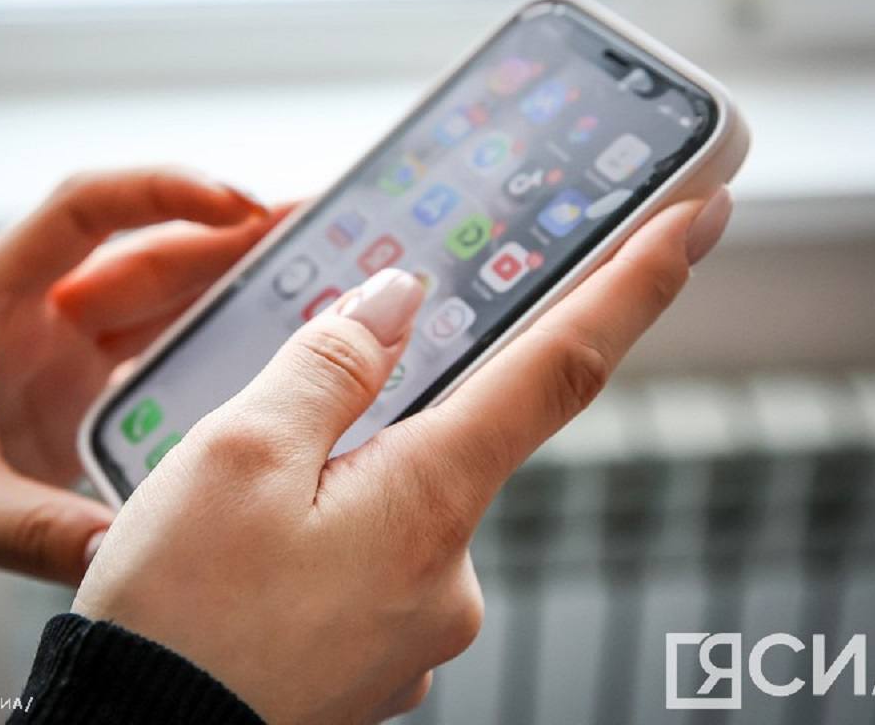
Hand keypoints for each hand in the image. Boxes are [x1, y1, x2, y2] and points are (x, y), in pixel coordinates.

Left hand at [0, 168, 285, 622]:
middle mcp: (32, 315)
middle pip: (145, 253)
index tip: (237, 205)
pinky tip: (276, 348)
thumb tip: (131, 551)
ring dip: (237, 282)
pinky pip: (162, 353)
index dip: (160, 193)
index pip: (80, 212)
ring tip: (323, 272)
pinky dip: (218, 341)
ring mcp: (61, 354)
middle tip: (323, 232)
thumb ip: (31, 529)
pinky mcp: (82, 394)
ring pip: (163, 299)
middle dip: (232, 236)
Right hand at [76, 187, 732, 722]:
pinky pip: (372, 563)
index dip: (636, 283)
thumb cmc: (177, 619)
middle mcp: (449, 571)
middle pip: (456, 438)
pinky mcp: (380, 656)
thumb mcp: (237, 454)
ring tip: (237, 517)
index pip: (562, 367)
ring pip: (399, 505)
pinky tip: (256, 562)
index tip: (698, 217)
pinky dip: (329, 539)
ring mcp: (418, 626)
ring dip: (337, 485)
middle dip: (384, 416)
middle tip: (287, 437)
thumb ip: (333, 364)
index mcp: (428, 502)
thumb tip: (400, 301)